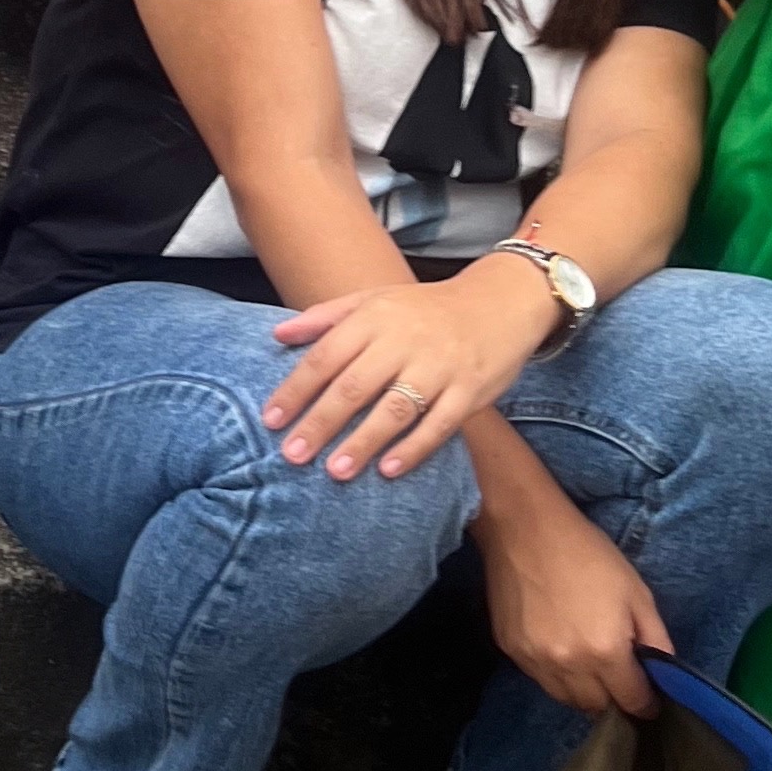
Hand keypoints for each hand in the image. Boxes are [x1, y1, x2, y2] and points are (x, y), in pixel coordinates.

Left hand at [263, 259, 552, 478]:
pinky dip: (415, 448)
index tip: (271, 421)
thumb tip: (277, 336)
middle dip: (321, 423)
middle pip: (354, 386)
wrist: (500, 301)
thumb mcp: (375, 299)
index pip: (326, 356)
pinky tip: (389, 470)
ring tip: (336, 471)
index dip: (296, 389)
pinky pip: (439, 423)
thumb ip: (326, 317)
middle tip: (292, 456)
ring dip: (364, 441)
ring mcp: (439, 366)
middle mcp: (404, 341)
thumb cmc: (426, 308)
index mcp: (375, 318)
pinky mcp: (469, 389)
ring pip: (395, 408)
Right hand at [477, 487, 672, 720]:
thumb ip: (655, 638)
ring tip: (591, 668)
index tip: (650, 697)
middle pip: (598, 707)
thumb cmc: (589, 554)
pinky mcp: (511, 652)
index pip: (632, 701)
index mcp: (606, 651)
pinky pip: (541, 680)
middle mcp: (569, 666)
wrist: (525, 528)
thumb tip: (664, 674)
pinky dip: (556, 675)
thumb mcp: (637, 591)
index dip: (646, 703)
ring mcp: (535, 662)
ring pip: (566, 700)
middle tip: (620, 678)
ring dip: (584, 693)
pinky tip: (561, 649)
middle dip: (614, 699)